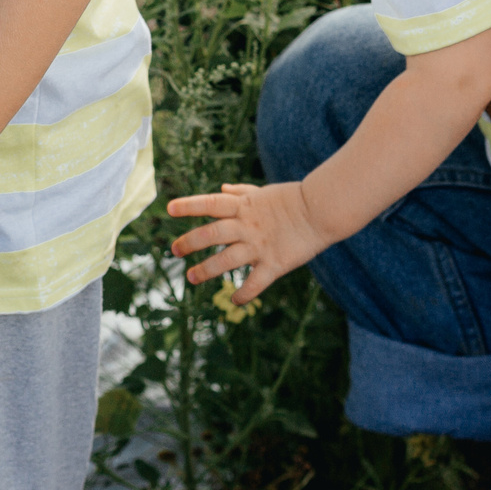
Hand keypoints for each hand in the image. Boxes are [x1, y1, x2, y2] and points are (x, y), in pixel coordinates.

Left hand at [166, 179, 333, 304]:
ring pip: (226, 260)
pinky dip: (244, 294)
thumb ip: (240, 193)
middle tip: (173, 250)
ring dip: (206, 270)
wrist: (321, 210)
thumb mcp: (262, 192)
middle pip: (211, 233)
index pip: (210, 203)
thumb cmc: (291, 200)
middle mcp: (247, 226)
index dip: (189, 205)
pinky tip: (234, 301)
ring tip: (191, 277)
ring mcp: (260, 246)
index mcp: (243, 207)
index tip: (169, 209)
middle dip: (190, 242)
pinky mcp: (275, 264)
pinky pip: (255, 283)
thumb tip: (221, 188)